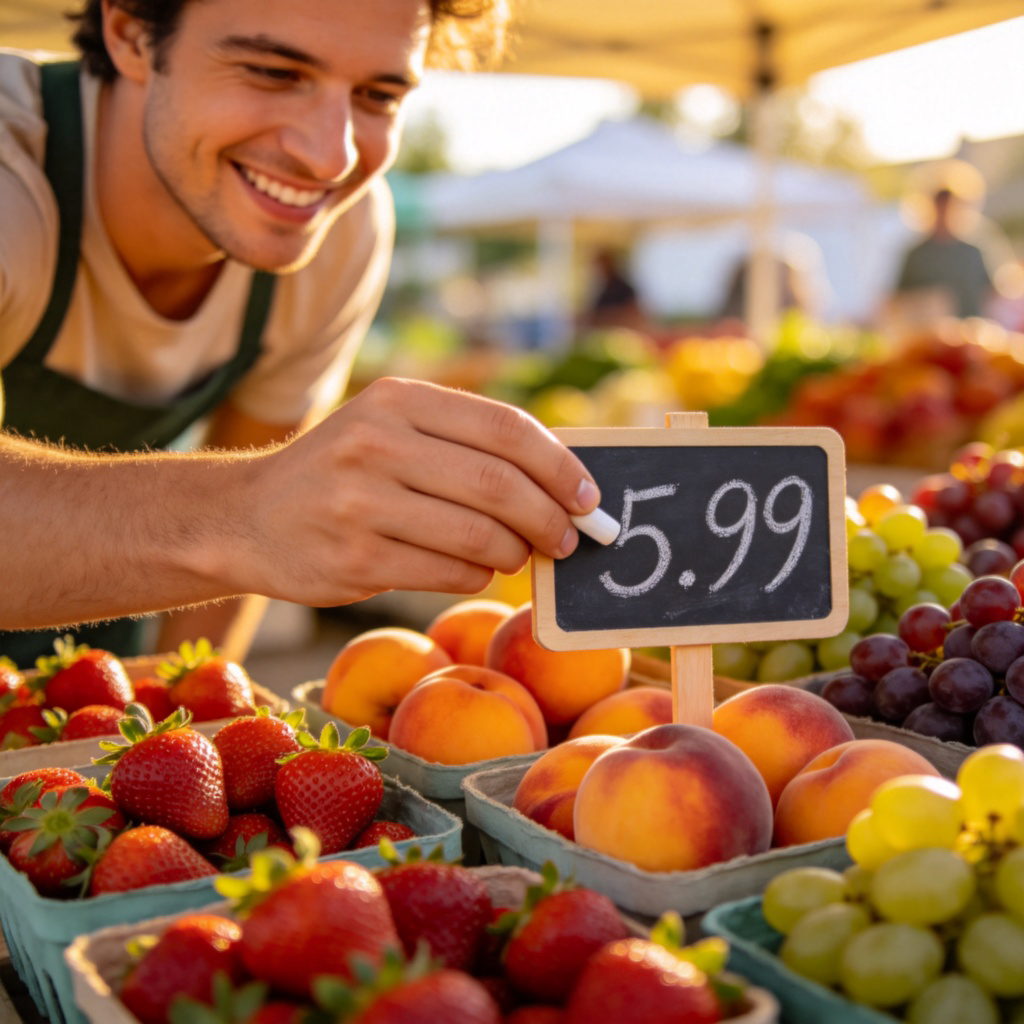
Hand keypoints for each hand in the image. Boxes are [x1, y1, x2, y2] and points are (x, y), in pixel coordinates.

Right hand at [234, 378, 601, 604]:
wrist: (247, 517)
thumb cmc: (341, 472)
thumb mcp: (390, 428)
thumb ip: (463, 443)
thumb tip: (560, 482)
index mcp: (398, 399)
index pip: (505, 428)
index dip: (560, 465)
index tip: (589, 498)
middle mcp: (377, 442)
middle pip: (499, 485)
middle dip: (550, 518)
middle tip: (568, 540)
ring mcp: (361, 502)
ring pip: (479, 536)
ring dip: (515, 553)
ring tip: (517, 554)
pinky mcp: (354, 559)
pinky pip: (448, 572)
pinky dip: (477, 575)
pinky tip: (475, 568)